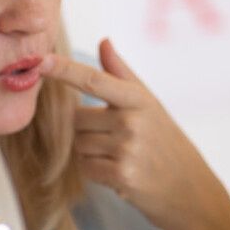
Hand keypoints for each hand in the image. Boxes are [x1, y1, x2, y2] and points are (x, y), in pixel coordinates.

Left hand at [40, 38, 218, 229]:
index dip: (65, 70)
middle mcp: (132, 121)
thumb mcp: (149, 104)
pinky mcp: (122, 175)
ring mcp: (127, 148)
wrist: (189, 188)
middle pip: (77, 119)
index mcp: (138, 99)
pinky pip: (85, 167)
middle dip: (87, 130)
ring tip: (119, 156)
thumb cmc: (166, 142)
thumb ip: (122, 73)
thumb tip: (104, 41)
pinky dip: (96, 171)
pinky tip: (118, 172)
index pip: (94, 80)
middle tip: (115, 139)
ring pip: (79, 145)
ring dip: (91, 152)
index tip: (40, 60)